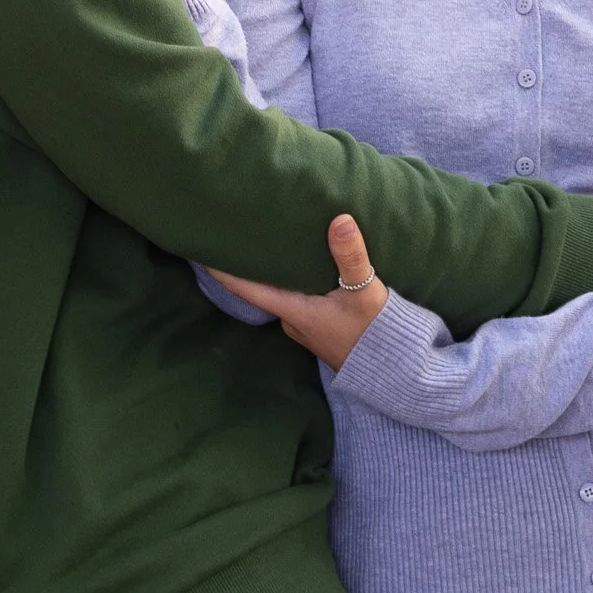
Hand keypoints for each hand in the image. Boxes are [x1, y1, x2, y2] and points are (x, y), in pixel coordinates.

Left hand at [206, 215, 388, 366]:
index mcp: (293, 311)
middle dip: (248, 264)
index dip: (218, 269)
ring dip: (274, 274)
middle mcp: (292, 321)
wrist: (397, 373)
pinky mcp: (321, 329)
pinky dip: (293, 283)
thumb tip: (339, 220)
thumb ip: (351, 257)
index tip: (196, 248)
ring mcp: (306, 328)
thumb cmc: (376, 334)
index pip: (244, 287)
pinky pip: (298, 301)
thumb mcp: (365, 293)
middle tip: (235, 233)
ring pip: (281, 295)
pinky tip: (302, 267)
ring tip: (267, 243)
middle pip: (260, 288)